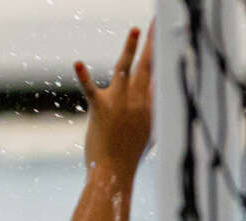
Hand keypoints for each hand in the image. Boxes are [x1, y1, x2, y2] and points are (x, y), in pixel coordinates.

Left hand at [74, 24, 152, 174]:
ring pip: (126, 69)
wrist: (114, 174)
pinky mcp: (101, 109)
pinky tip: (77, 64)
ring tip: (136, 30)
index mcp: (150, 107)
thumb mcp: (148, 132)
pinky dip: (83, 76)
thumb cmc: (129, 156)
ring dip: (130, 48)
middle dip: (154, 42)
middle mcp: (138, 102)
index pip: (157, 75)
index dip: (162, 55)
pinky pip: (90, 89)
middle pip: (148, 66)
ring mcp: (120, 104)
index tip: (168, 37)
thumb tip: (156, 98)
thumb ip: (152, 111)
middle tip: (159, 23)